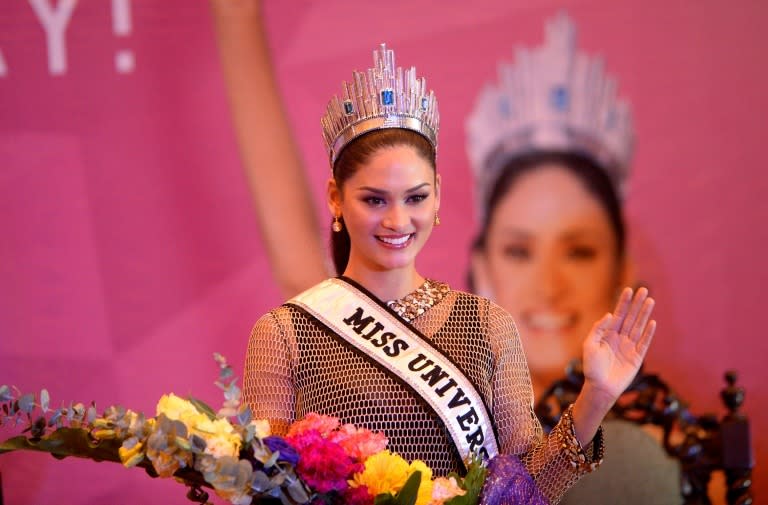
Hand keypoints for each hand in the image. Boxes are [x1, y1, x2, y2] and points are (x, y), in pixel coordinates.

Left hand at [582, 287, 655, 404]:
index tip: (629, 289)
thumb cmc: (592, 368)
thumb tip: (609, 315)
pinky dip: (648, 333)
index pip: (618, 314)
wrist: (600, 387)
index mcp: (608, 334)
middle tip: (644, 290)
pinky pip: (644, 343)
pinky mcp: (636, 358)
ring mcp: (629, 347)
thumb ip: (598, 329)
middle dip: (637, 304)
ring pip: (638, 327)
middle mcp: (620, 338)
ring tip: (650, 301)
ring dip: (644, 314)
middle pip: (630, 317)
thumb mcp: (589, 345)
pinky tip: (652, 322)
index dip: (623, 302)